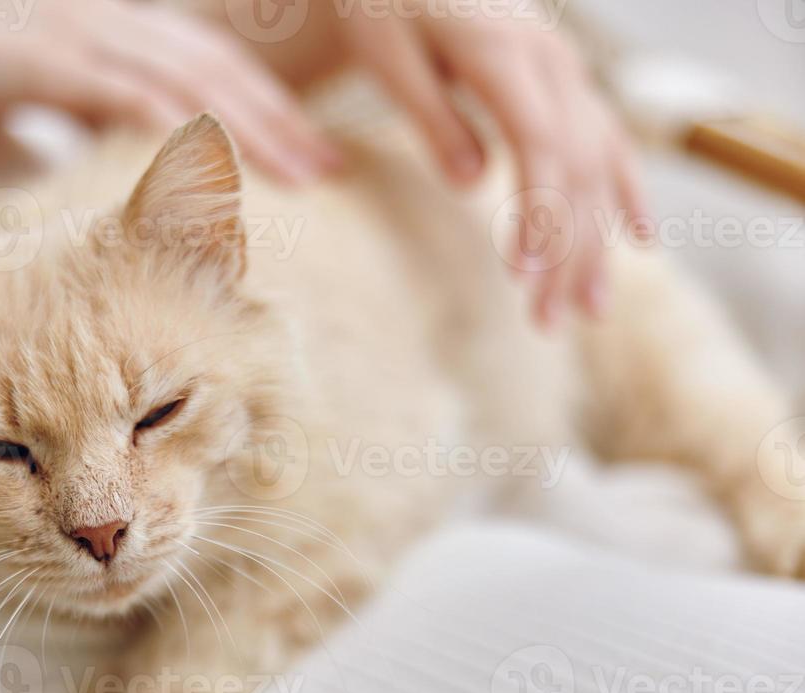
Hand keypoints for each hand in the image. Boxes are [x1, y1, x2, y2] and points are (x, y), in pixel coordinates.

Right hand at [0, 0, 340, 182]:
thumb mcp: (39, 86)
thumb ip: (86, 107)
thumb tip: (111, 148)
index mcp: (116, 31)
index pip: (208, 66)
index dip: (264, 105)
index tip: (309, 150)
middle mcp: (113, 25)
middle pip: (217, 70)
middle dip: (279, 118)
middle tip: (331, 165)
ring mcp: (83, 37)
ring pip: (188, 80)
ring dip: (248, 126)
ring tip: (299, 172)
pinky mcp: (47, 59)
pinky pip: (122, 91)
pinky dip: (168, 124)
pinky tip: (208, 159)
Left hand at [333, 3, 647, 324]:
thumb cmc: (387, 6)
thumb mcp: (389, 57)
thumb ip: (432, 118)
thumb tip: (473, 186)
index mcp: (505, 54)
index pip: (540, 145)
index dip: (538, 214)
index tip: (523, 279)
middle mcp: (553, 62)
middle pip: (576, 169)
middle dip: (567, 252)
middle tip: (550, 325)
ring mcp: (568, 71)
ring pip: (598, 165)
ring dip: (596, 243)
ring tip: (589, 312)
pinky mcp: (567, 81)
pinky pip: (609, 141)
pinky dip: (625, 193)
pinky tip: (639, 243)